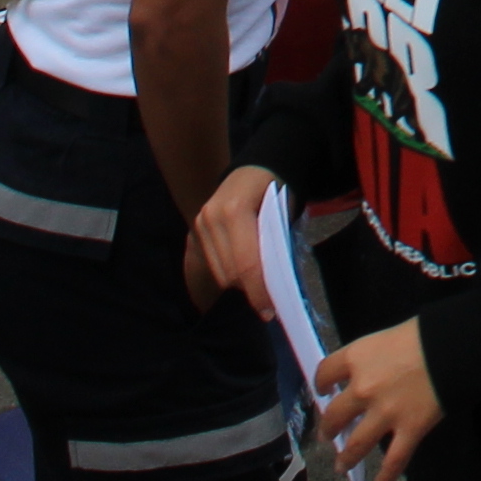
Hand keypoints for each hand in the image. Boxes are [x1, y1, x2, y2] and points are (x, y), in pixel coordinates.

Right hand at [192, 164, 280, 313]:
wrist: (256, 168)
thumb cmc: (279, 191)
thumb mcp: (284, 214)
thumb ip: (275, 247)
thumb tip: (275, 288)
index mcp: (236, 210)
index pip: (246, 263)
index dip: (258, 290)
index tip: (268, 312)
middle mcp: (212, 217)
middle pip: (230, 272)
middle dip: (250, 290)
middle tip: (268, 304)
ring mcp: (200, 224)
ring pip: (219, 272)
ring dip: (239, 284)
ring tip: (258, 287)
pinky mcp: (195, 230)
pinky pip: (212, 264)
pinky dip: (229, 274)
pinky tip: (242, 277)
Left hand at [314, 323, 444, 476]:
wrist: (454, 345)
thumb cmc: (423, 332)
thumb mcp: (388, 336)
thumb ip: (372, 357)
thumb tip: (368, 372)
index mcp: (357, 358)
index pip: (325, 373)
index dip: (321, 384)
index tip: (323, 390)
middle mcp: (363, 389)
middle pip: (334, 415)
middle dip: (329, 428)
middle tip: (329, 433)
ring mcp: (384, 413)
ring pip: (356, 445)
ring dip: (346, 457)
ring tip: (342, 464)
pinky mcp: (409, 430)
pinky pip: (394, 460)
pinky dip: (385, 476)